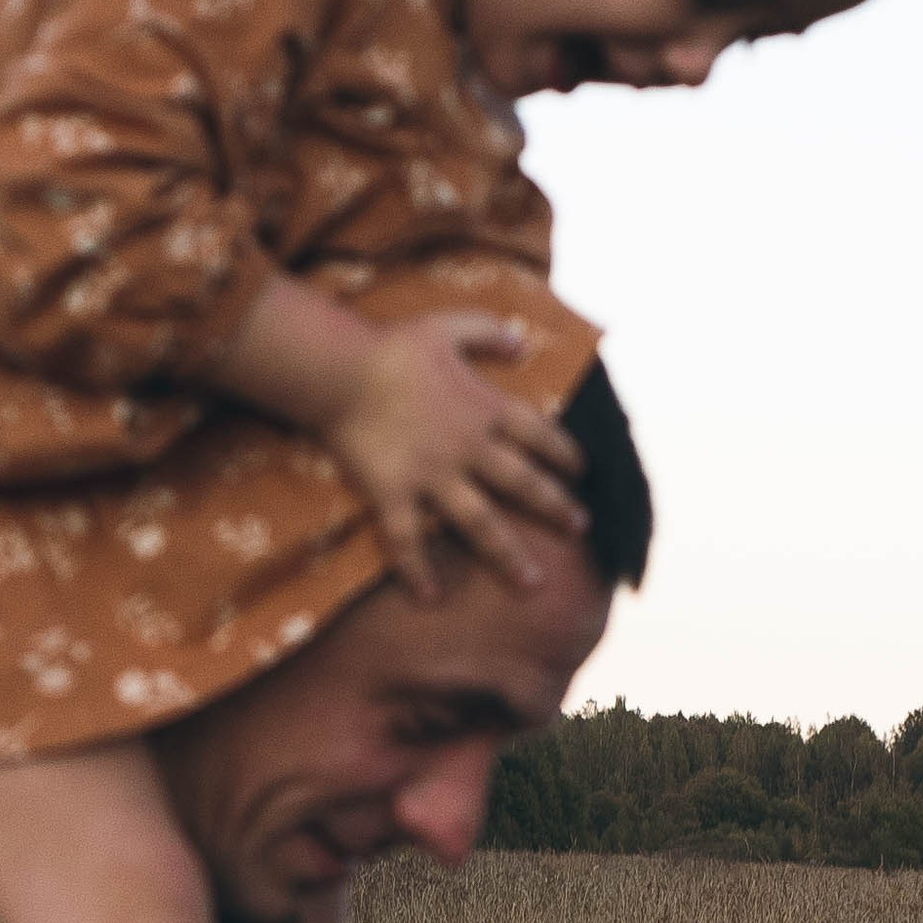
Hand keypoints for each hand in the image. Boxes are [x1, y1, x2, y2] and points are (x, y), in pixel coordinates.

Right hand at [323, 316, 585, 597]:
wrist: (342, 370)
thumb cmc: (393, 347)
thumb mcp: (448, 326)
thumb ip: (489, 332)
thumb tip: (524, 343)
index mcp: (485, 408)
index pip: (539, 434)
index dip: (564, 452)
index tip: (580, 470)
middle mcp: (468, 448)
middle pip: (523, 484)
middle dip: (556, 507)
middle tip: (580, 528)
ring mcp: (432, 476)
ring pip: (481, 524)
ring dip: (509, 556)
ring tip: (533, 584)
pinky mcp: (394, 495)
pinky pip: (407, 541)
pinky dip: (418, 570)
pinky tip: (431, 597)